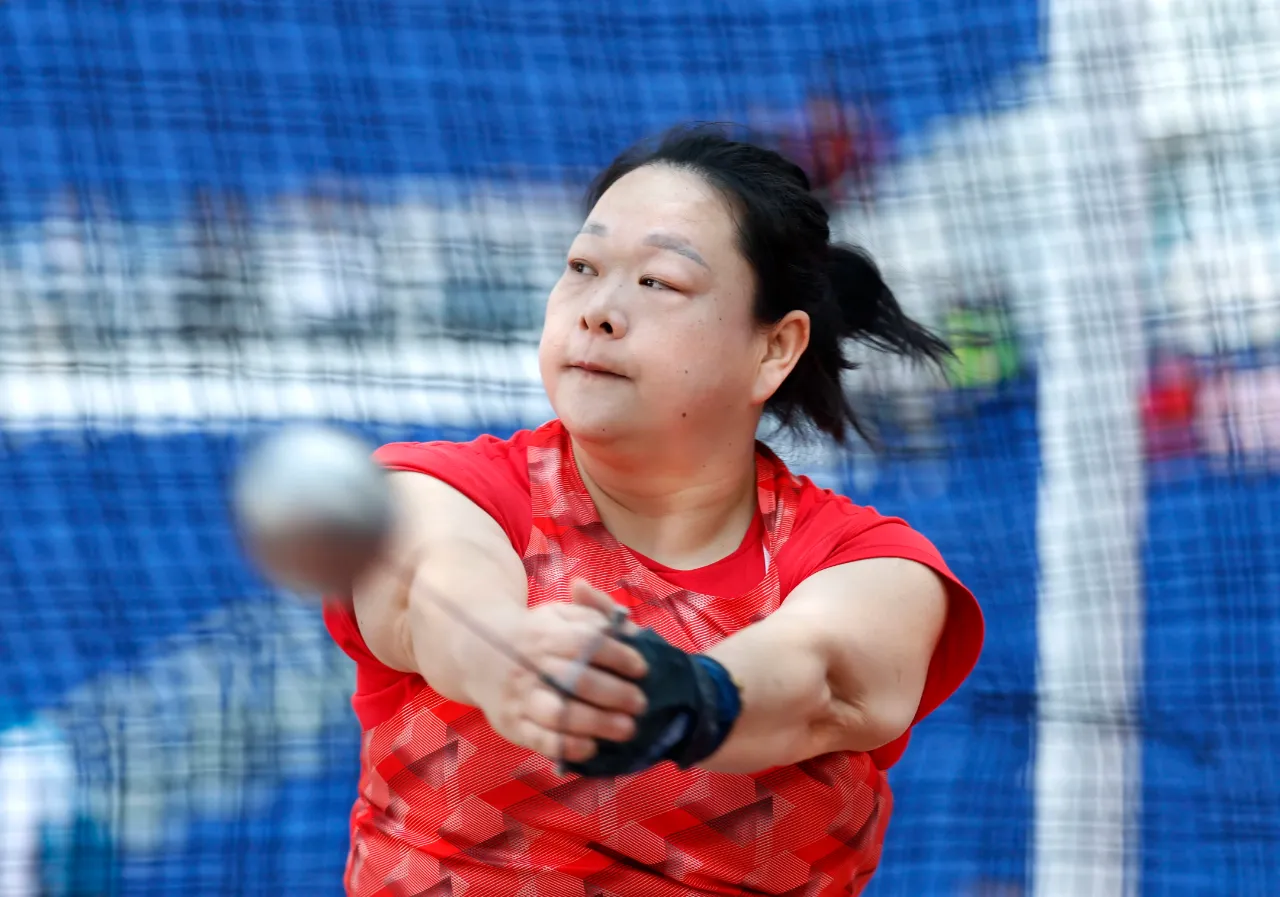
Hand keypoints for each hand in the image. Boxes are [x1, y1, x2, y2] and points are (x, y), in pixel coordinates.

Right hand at [477, 581, 647, 765]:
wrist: (476, 653)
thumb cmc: (534, 635)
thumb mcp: (559, 614)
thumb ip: (595, 614)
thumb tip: (626, 622)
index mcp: (545, 635)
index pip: (585, 643)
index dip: (617, 656)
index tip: (641, 669)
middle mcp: (531, 666)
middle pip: (576, 680)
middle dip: (615, 694)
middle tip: (640, 703)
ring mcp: (520, 698)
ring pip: (559, 713)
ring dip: (597, 723)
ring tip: (626, 728)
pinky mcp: (512, 725)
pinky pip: (540, 741)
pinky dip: (568, 747)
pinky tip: (592, 746)